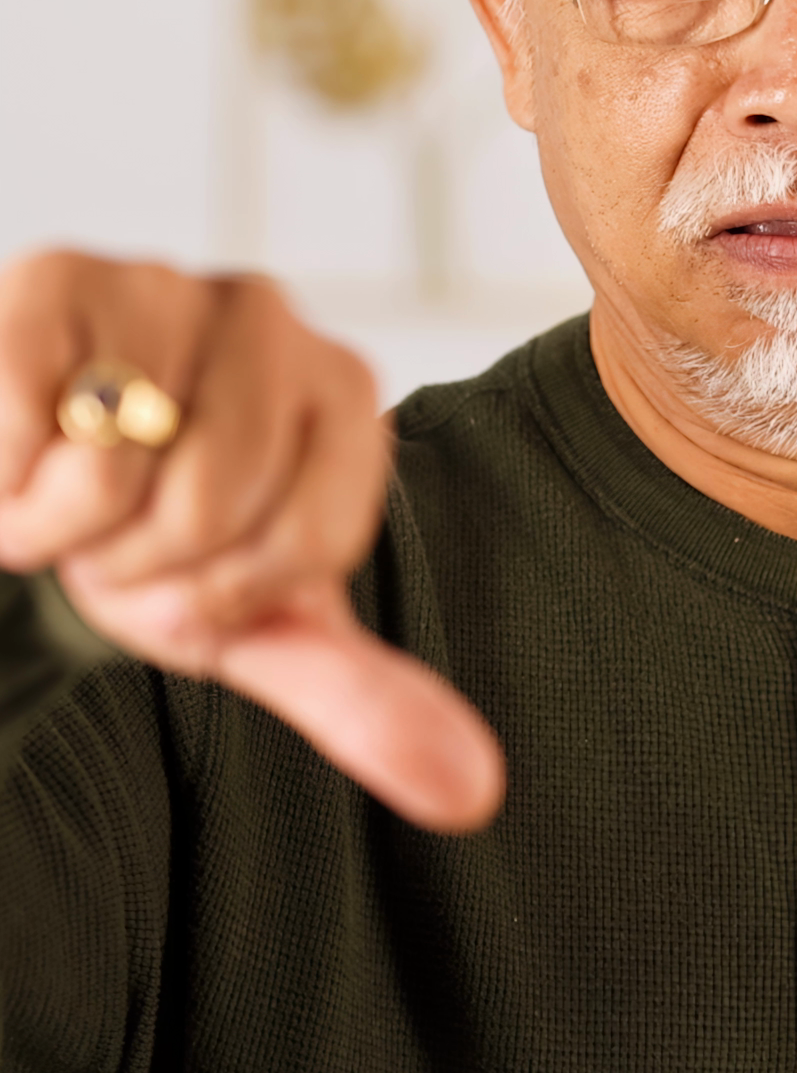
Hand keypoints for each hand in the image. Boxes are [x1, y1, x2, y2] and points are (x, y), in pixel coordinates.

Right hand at [0, 251, 503, 830]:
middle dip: (142, 565)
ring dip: (68, 529)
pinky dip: (9, 486)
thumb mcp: (259, 623)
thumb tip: (473, 790)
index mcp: (344, 391)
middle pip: (211, 506)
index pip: (311, 543)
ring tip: (71, 489)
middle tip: (122, 534)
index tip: (198, 569)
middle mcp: (269, 317)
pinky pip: (31, 431)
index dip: (229, 593)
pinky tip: (22, 450)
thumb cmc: (154, 540)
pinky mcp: (54, 282)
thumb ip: (361, 699)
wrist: (38, 483)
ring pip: (117, 473)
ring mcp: (162, 284)